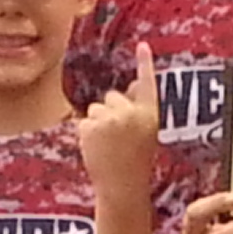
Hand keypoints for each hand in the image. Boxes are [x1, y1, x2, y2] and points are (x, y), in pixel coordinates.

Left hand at [78, 43, 161, 191]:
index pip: (147, 84)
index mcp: (149, 115)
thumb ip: (140, 108)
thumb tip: (135, 84)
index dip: (145, 64)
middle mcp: (131, 113)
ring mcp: (109, 119)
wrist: (122, 187)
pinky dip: (86, 134)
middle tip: (117, 138)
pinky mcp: (90, 126)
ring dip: (97, 124)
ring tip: (107, 145)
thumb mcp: (145, 134)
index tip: (143, 46)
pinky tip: (95, 149)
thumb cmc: (134, 161)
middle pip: (112, 97)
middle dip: (111, 112)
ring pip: (95, 109)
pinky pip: (83, 121)